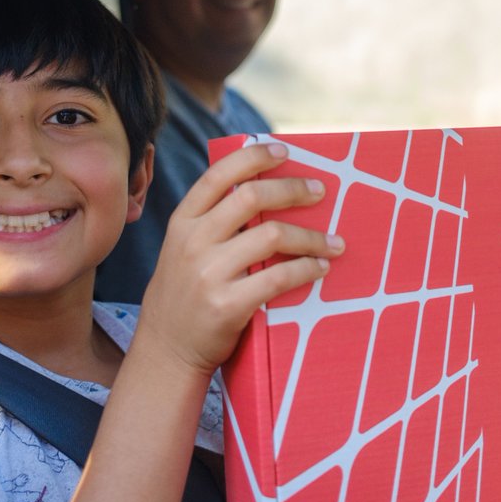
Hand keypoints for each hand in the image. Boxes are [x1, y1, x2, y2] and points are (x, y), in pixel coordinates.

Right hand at [139, 142, 344, 376]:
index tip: (284, 151)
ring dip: (311, 237)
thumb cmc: (186, 294)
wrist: (167, 350)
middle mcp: (192, 241)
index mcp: (182, 221)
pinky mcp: (227, 304)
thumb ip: (212, 223)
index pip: (219, 175)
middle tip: (320, 191)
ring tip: (333, 242)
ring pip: (272, 236)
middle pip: (251, 197)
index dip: (253, 157)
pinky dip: (307, 269)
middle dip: (292, 189)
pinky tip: (320, 268)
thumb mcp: (184, 250)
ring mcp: (208, 273)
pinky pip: (278, 278)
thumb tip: (267, 192)